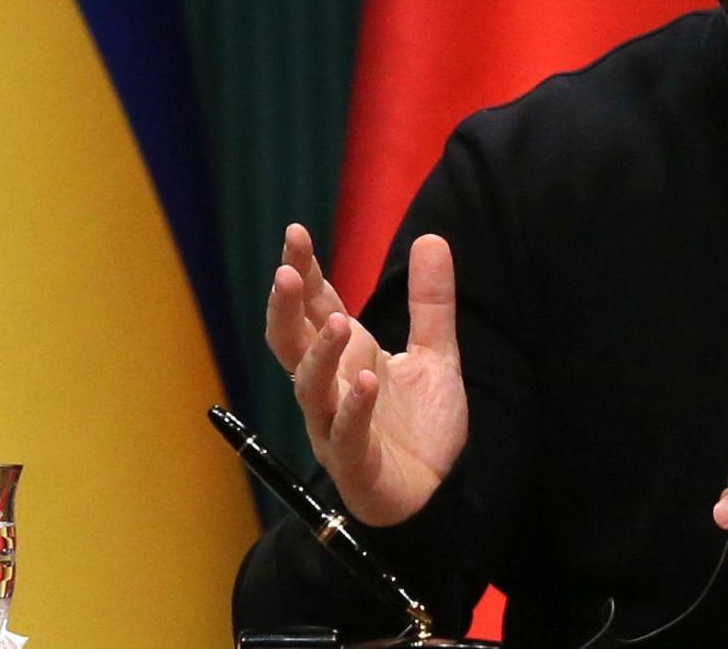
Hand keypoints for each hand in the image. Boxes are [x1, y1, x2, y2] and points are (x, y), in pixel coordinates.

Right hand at [264, 224, 467, 526]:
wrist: (440, 493)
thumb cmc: (421, 426)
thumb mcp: (435, 354)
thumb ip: (431, 301)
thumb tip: (430, 237)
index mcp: (347, 357)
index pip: (316, 308)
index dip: (304, 272)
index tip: (295, 234)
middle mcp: (331, 388)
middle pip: (292, 343)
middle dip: (287, 308)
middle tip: (288, 272)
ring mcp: (336, 426)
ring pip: (310, 388)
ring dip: (319, 355)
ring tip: (338, 323)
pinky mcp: (355, 463)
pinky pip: (346, 433)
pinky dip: (353, 407)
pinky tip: (366, 381)